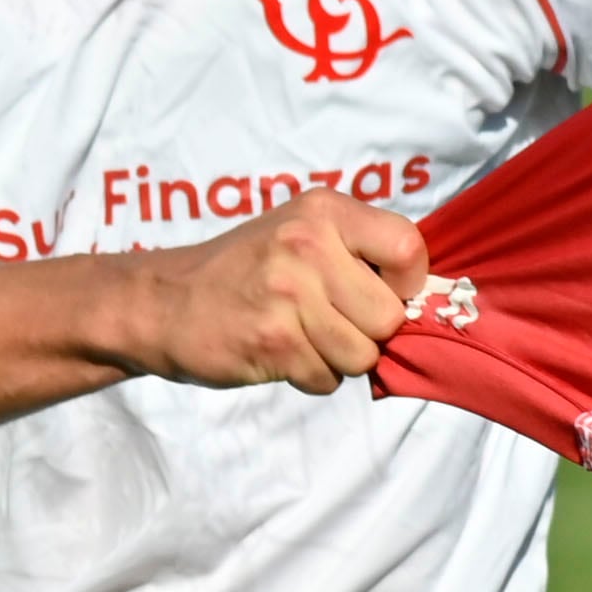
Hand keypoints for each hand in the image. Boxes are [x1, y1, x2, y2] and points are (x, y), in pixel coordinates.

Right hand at [121, 188, 428, 394]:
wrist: (162, 302)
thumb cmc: (246, 271)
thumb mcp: (301, 232)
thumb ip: (361, 253)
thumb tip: (429, 298)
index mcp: (325, 211)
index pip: (410, 249)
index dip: (407, 286)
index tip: (381, 294)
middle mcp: (308, 244)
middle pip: (390, 317)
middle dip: (367, 333)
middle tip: (328, 321)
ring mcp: (288, 293)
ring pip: (362, 355)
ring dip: (337, 359)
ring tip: (300, 335)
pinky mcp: (273, 342)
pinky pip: (328, 380)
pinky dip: (309, 376)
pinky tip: (279, 352)